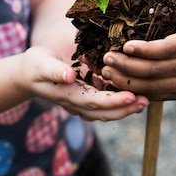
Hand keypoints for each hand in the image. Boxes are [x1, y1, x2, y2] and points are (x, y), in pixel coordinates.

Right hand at [17, 47, 148, 120]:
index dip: (113, 102)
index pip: (93, 102)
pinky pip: (105, 103)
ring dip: (125, 108)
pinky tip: (134, 93)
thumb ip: (54, 70)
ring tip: (145, 100)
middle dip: (125, 109)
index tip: (131, 97)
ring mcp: (82, 102)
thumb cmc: (35, 65)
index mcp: (68, 95)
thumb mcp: (41, 63)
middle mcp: (77, 103)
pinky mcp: (87, 96)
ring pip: (106, 111)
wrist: (29, 74)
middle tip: (145, 101)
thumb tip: (69, 76)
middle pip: (104, 112)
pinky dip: (120, 101)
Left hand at [100, 0, 175, 101]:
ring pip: (151, 87)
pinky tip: (116, 82)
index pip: (167, 49)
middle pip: (155, 70)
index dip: (145, 49)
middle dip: (128, 66)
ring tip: (105, 71)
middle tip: (106, 57)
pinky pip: (153, 96)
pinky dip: (133, 91)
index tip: (125, 45)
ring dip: (126, 81)